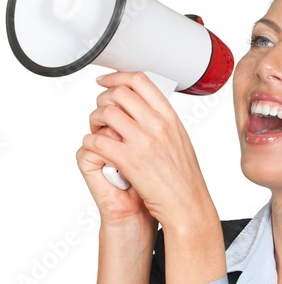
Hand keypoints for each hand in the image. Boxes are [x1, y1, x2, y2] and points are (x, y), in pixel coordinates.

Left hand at [80, 71, 220, 234]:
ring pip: (106, 113)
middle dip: (103, 99)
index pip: (140, 81)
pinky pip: (98, 140)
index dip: (118, 77)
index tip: (106, 82)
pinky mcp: (130, 161)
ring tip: (96, 131)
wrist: (187, 206)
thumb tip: (146, 110)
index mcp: (170, 118)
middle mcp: (157, 125)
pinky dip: (90, 141)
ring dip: (95, 119)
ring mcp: (143, 142)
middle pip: (119, 93)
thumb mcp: (180, 142)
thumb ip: (163, 123)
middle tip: (100, 112)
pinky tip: (94, 147)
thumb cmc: (185, 181)